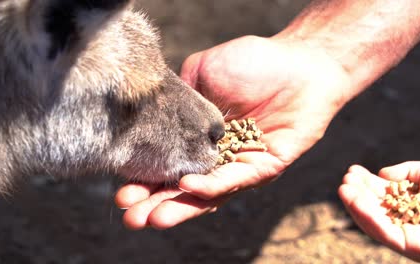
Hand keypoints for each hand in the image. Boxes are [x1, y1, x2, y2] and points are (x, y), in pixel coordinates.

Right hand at [115, 35, 351, 229]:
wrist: (298, 61)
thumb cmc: (252, 64)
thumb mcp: (201, 74)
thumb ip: (180, 99)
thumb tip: (152, 115)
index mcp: (198, 139)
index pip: (168, 166)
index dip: (145, 180)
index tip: (121, 193)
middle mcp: (216, 159)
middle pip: (183, 188)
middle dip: (156, 203)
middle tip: (131, 218)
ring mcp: (240, 166)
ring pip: (207, 193)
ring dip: (181, 206)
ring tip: (153, 218)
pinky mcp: (265, 168)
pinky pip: (236, 179)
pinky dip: (212, 185)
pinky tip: (188, 186)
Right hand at [339, 162, 419, 261]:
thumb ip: (407, 171)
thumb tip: (382, 175)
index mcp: (410, 206)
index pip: (382, 195)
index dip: (365, 183)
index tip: (352, 170)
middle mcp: (406, 222)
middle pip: (374, 208)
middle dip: (357, 194)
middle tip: (345, 179)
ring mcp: (408, 236)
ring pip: (374, 223)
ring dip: (356, 206)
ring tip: (344, 189)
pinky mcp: (411, 248)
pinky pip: (385, 235)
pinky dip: (369, 219)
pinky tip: (357, 204)